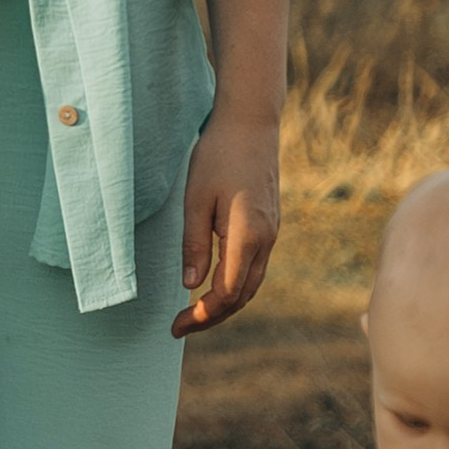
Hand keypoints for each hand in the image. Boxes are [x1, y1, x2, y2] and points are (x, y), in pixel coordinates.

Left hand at [174, 103, 280, 337]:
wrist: (251, 122)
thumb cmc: (218, 155)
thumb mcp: (196, 199)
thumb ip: (194, 244)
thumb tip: (191, 285)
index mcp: (248, 236)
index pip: (227, 293)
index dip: (202, 315)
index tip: (176, 324)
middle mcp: (266, 240)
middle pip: (243, 296)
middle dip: (213, 316)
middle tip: (180, 326)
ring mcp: (272, 233)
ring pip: (251, 283)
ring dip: (225, 303)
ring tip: (195, 312)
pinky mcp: (270, 224)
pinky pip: (255, 267)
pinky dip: (235, 285)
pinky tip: (214, 284)